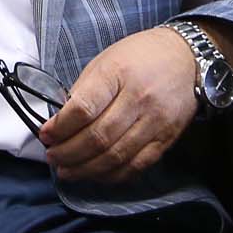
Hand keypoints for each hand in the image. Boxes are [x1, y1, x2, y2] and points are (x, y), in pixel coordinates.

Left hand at [39, 27, 197, 182]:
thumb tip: (61, 122)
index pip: (84, 109)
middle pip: (98, 138)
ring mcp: (156, 122)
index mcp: (117, 75)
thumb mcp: (105, 61)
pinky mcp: (167, 139)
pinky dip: (113, 175)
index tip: (45, 135)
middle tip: (53, 158)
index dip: (60, 128)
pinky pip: (137, 165)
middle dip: (69, 153)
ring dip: (86, 169)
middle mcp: (139, 99)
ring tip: (67, 171)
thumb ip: (83, 91)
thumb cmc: (141, 56)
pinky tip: (96, 174)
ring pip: (116, 156)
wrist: (187, 58)